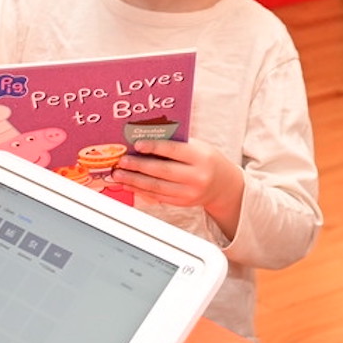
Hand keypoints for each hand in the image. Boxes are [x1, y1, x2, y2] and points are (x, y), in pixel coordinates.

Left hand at [110, 138, 245, 235]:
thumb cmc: (205, 160)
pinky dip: (141, 190)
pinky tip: (129, 184)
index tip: (137, 145)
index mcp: (201, 157)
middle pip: (162, 171)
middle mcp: (197, 176)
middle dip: (138, 166)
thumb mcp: (197, 147)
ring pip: (156, 187)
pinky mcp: (182, 203)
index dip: (154, 147)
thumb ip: (175, 143)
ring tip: (119, 175)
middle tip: (122, 162)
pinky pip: (158, 196)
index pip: (175, 151)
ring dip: (134, 181)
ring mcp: (189, 193)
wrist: (223, 184)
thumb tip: (144, 140)